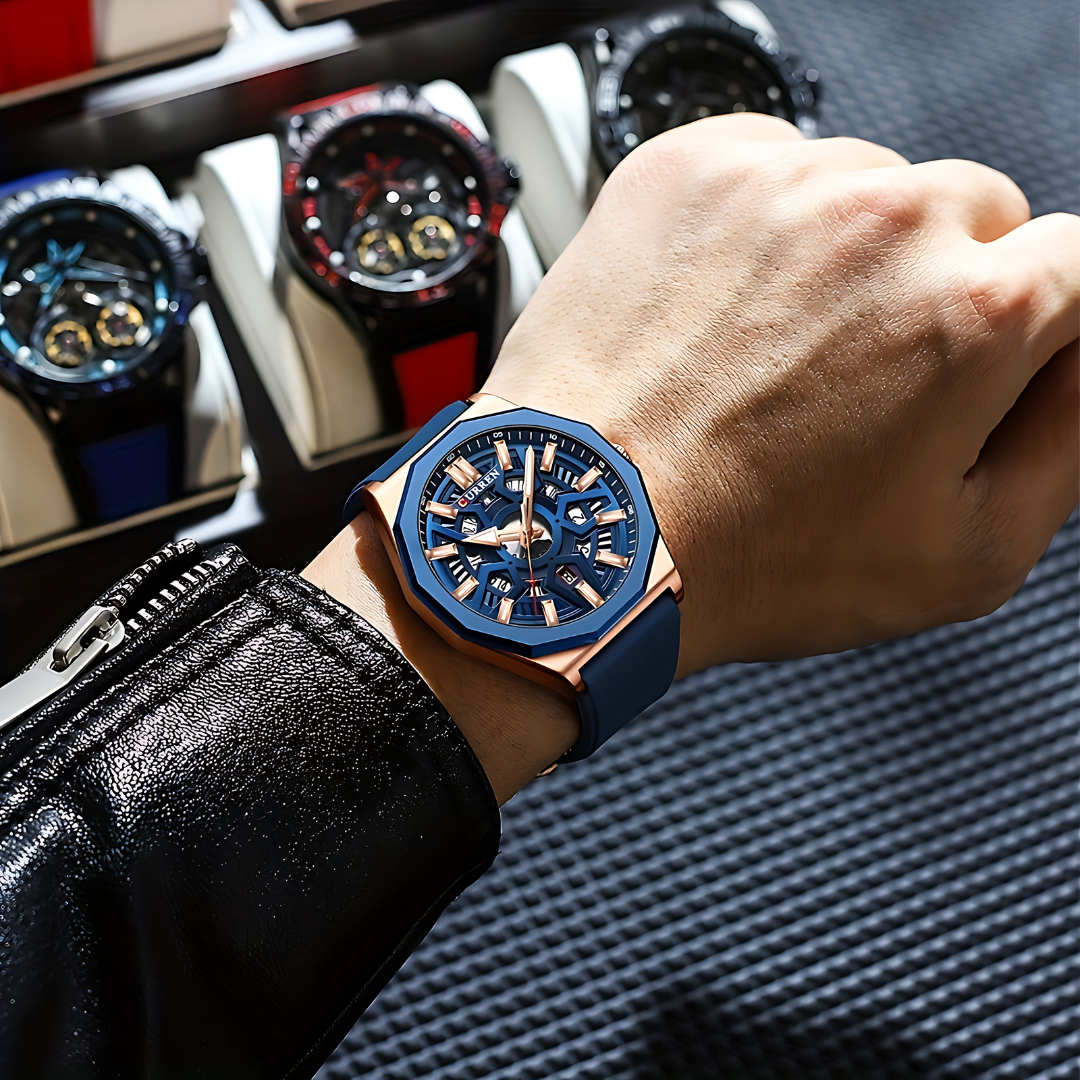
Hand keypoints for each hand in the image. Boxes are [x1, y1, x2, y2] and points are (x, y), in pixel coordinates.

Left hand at [308, 114, 1078, 800]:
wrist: (581, 533)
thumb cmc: (752, 560)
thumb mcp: (965, 555)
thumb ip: (1069, 438)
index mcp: (977, 310)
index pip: (1079, 265)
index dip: (1038, 325)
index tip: (982, 365)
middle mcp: (884, 219)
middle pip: (973, 217)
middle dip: (942, 290)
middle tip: (859, 382)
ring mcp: (777, 182)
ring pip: (867, 190)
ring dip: (844, 259)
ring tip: (770, 359)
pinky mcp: (687, 169)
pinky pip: (770, 171)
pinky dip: (762, 230)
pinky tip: (722, 317)